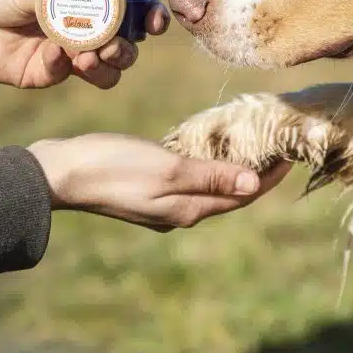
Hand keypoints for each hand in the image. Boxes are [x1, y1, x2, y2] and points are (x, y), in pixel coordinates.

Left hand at [0, 0, 169, 88]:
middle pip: (127, 43)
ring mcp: (68, 52)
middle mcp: (82, 24)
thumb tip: (98, 16)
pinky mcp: (48, 73)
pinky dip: (68, 65)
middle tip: (109, 47)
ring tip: (86, 57)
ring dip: (108, 63)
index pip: (129, 5)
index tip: (154, 21)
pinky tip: (50, 55)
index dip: (148, 14)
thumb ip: (64, 2)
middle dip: (126, 46)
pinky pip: (73, 76)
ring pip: (110, 69)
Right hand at [28, 134, 290, 229]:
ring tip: (249, 140)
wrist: (60, 174)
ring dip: (231, 167)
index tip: (292, 152)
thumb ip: (211, 178)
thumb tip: (254, 186)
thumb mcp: (167, 169)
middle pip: (229, 194)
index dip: (270, 177)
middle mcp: (180, 212)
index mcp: (188, 210)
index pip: (243, 197)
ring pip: (209, 187)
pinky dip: (205, 164)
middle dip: (256, 172)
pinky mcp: (146, 190)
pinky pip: (188, 179)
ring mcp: (162, 204)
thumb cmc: (113, 167)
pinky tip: (204, 146)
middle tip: (276, 142)